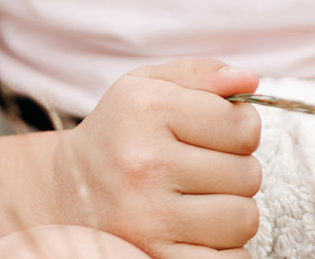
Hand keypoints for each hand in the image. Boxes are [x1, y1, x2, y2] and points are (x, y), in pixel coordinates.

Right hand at [53, 59, 262, 258]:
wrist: (65, 190)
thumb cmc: (118, 131)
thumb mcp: (147, 85)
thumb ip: (200, 74)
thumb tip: (249, 81)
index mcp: (148, 110)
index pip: (242, 126)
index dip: (242, 128)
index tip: (223, 133)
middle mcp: (146, 164)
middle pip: (247, 175)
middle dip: (237, 170)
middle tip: (206, 168)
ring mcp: (148, 218)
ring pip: (243, 220)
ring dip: (233, 210)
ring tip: (202, 198)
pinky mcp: (154, 258)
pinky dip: (225, 248)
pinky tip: (199, 229)